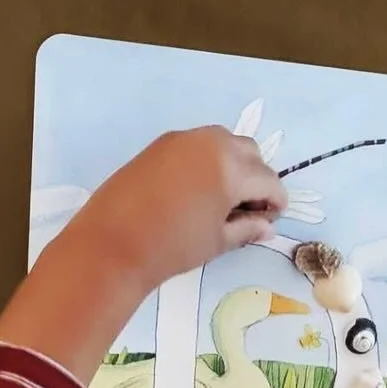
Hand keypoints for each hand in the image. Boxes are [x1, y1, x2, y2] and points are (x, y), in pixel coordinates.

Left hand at [61, 126, 286, 292]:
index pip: (268, 180)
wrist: (111, 244)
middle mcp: (212, 144)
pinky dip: (207, 161)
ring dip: (233, 165)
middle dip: (256, 178)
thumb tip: (267, 226)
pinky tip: (195, 190)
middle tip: (246, 209)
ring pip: (224, 142)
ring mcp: (184, 140)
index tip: (271, 219)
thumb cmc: (171, 247)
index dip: (276, 201)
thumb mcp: (216, 241)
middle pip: (251, 153)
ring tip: (221, 198)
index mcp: (232, 169)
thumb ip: (247, 229)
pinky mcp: (160, 144)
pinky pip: (197, 145)